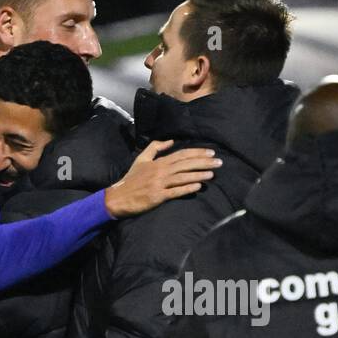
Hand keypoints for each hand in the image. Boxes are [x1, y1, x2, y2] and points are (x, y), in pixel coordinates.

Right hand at [103, 140, 221, 217]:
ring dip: (199, 174)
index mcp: (159, 162)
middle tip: (219, 162)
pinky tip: (198, 186)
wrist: (118, 196)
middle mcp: (161, 171)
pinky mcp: (158, 197)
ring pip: (183, 177)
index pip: (182, 155)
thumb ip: (155, 148)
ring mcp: (159, 184)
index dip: (197, 153)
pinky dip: (187, 188)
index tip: (211, 153)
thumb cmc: (132, 179)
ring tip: (212, 174)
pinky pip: (175, 192)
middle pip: (186, 164)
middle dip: (203, 162)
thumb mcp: (141, 159)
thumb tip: (171, 140)